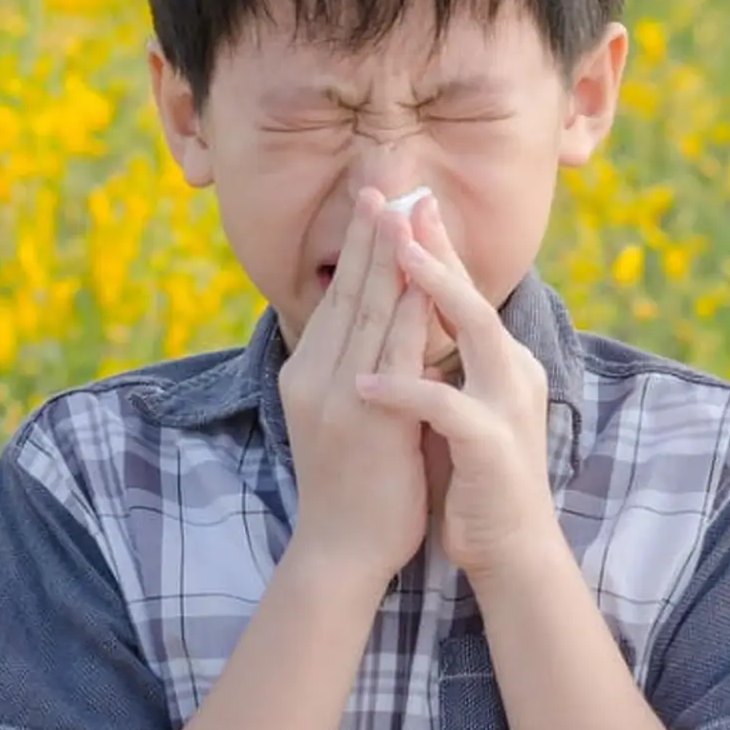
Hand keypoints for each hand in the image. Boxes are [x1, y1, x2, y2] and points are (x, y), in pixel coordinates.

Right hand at [277, 187, 432, 586]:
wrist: (340, 552)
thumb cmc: (350, 490)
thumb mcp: (337, 418)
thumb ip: (352, 372)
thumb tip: (375, 330)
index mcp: (308, 371)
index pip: (337, 294)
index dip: (358, 245)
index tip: (376, 200)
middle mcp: (315, 372)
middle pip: (347, 287)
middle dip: (370, 231)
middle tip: (385, 177)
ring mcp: (337, 392)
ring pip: (367, 308)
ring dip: (390, 253)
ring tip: (404, 207)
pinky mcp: (365, 414)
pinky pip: (391, 349)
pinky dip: (406, 307)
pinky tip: (422, 274)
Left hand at [353, 194, 562, 585]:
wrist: (508, 548)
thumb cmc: (471, 476)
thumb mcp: (451, 405)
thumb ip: (435, 361)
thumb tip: (398, 315)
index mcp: (498, 362)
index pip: (462, 294)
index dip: (434, 248)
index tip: (402, 203)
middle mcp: (510, 373)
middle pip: (474, 296)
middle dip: (438, 248)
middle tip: (404, 203)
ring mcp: (506, 407)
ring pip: (477, 332)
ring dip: (434, 293)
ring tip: (396, 259)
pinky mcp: (492, 447)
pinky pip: (446, 409)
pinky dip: (404, 392)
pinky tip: (364, 385)